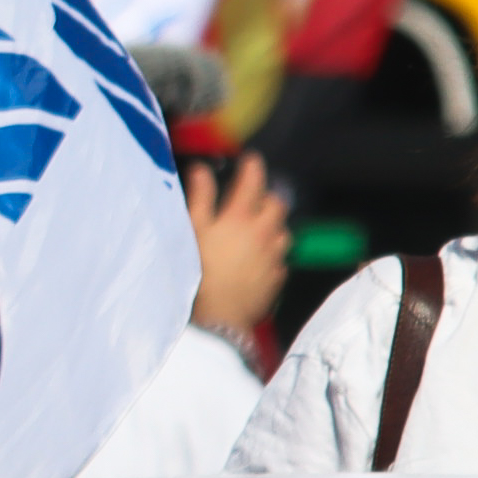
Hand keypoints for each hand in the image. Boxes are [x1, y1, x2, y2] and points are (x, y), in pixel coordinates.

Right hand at [184, 151, 292, 337]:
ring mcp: (273, 256)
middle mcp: (263, 232)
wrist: (220, 316)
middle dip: (268, 197)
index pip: (253, 181)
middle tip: (254, 199)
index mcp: (240, 217)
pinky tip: (258, 259)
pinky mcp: (277, 277)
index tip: (250, 160)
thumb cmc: (201, 271)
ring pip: (283, 231)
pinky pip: (280, 258)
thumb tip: (202, 170)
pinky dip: (272, 253)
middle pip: (277, 204)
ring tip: (257, 230)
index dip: (253, 167)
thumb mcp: (193, 231)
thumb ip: (201, 197)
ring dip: (273, 225)